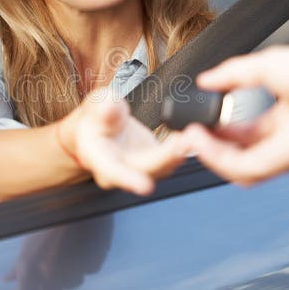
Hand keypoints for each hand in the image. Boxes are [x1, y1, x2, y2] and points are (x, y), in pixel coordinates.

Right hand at [65, 88, 192, 195]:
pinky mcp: (155, 162)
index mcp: (97, 157)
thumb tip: (108, 106)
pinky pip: (171, 158)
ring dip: (178, 154)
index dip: (128, 180)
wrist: (101, 126)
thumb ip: (102, 106)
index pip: (112, 171)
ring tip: (192, 136)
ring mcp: (139, 168)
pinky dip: (183, 148)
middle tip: (182, 143)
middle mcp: (119, 170)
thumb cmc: (96, 117)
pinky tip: (193, 135)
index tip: (145, 186)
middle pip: (145, 170)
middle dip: (166, 159)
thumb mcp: (95, 104)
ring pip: (162, 167)